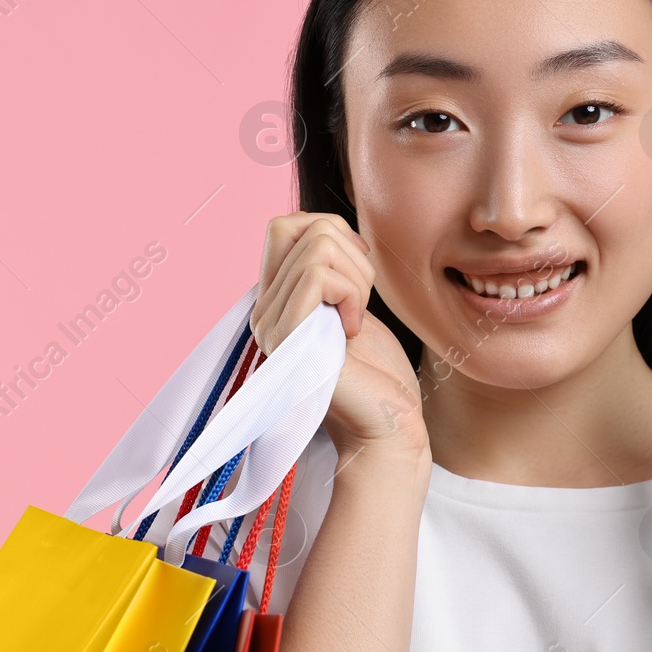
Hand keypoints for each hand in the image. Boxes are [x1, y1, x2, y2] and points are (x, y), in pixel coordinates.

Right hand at [251, 212, 427, 461]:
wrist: (387, 425)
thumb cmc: (377, 372)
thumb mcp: (350, 304)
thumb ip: (330, 269)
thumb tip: (326, 227)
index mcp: (276, 300)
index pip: (284, 226)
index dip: (330, 228)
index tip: (359, 267)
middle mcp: (264, 312)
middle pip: (308, 230)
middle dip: (355, 258)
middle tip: (362, 305)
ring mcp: (272, 326)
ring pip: (317, 249)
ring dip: (357, 278)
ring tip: (358, 319)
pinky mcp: (288, 339)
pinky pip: (318, 277)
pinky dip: (352, 295)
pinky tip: (354, 331)